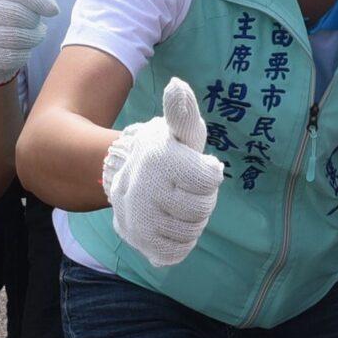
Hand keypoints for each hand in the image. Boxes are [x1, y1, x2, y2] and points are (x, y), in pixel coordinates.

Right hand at [0, 0, 59, 86]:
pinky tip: (16, 51)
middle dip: (35, 23)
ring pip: (20, 36)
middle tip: (31, 25)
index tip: (54, 11)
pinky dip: (23, 55)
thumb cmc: (10, 14)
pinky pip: (16, 55)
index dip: (40, 0)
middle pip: (22, 14)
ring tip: (27, 37)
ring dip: (32, 39)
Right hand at [102, 78, 224, 267]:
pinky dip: (180, 242)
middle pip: (203, 209)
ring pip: (192, 232)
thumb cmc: (167, 152)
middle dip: (201, 199)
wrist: (126, 177)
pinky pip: (177, 252)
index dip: (207, 172)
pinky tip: (168, 223)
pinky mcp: (138, 244)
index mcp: (160, 159)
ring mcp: (139, 220)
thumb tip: (177, 85)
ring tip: (174, 203)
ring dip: (190, 220)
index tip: (193, 166)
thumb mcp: (178, 132)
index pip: (211, 179)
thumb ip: (183, 112)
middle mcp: (144, 190)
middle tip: (184, 188)